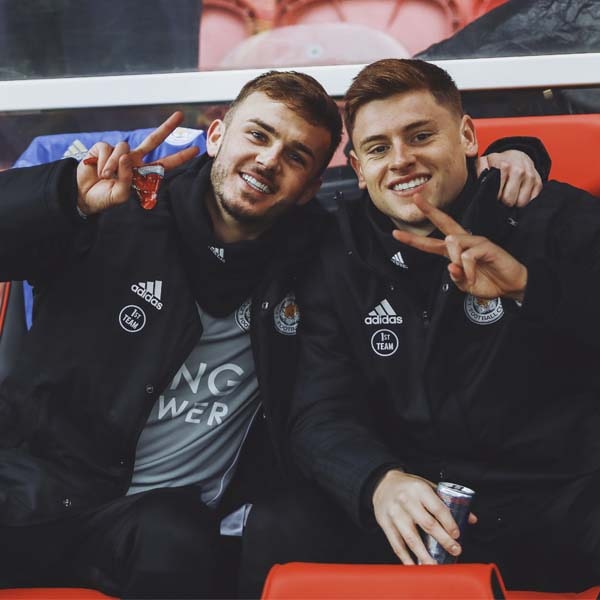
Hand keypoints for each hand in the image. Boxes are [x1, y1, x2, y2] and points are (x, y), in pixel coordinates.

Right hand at [76, 111, 198, 214]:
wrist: (83, 196)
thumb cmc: (104, 198)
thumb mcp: (121, 195)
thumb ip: (127, 180)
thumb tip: (126, 158)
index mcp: (142, 173)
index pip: (165, 164)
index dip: (180, 157)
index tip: (196, 149)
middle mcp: (133, 160)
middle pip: (153, 140)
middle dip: (167, 127)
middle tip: (180, 115)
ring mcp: (119, 153)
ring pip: (124, 147)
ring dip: (114, 164)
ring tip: (105, 177)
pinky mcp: (103, 148)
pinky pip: (108, 148)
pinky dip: (103, 161)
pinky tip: (98, 170)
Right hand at [373, 469, 475, 564]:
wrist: (382, 483)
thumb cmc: (409, 486)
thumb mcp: (428, 486)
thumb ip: (447, 502)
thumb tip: (470, 519)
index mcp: (419, 489)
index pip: (438, 508)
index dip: (449, 523)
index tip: (457, 535)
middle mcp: (406, 501)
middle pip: (427, 524)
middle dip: (443, 540)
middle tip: (455, 550)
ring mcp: (394, 513)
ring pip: (411, 538)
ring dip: (425, 555)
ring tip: (436, 566)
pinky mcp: (385, 523)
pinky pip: (396, 544)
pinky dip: (406, 558)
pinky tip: (415, 566)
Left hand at [392, 194, 527, 301]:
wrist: (512, 286)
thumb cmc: (489, 282)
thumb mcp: (466, 284)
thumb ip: (456, 277)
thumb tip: (451, 267)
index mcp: (455, 251)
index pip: (431, 242)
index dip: (413, 240)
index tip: (396, 233)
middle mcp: (464, 242)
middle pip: (444, 222)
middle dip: (429, 210)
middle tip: (416, 198)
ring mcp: (475, 242)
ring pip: (452, 242)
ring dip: (455, 261)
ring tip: (466, 275)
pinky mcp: (486, 246)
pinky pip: (467, 255)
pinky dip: (468, 270)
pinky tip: (473, 277)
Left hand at [476, 149, 541, 207]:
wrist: (518, 155)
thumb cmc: (498, 163)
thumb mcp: (484, 162)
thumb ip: (480, 169)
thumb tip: (482, 178)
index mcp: (504, 166)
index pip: (498, 194)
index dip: (494, 198)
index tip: (492, 195)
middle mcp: (519, 171)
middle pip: (509, 201)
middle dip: (504, 201)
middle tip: (501, 196)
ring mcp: (530, 177)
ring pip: (521, 203)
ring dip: (515, 202)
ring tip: (510, 195)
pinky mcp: (539, 183)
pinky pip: (531, 201)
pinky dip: (525, 201)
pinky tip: (519, 194)